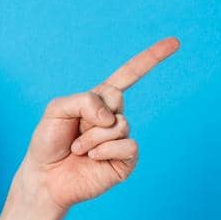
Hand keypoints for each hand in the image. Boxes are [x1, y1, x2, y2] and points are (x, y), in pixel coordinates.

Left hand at [19, 36, 178, 209]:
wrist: (45, 177)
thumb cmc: (48, 142)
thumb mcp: (56, 109)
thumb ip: (83, 100)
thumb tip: (112, 116)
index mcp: (99, 101)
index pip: (129, 75)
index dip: (151, 58)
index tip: (175, 42)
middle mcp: (113, 117)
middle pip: (116, 97)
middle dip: (90, 113)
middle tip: (75, 131)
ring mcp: (121, 139)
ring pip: (119, 124)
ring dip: (92, 137)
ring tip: (78, 149)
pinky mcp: (126, 161)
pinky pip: (128, 146)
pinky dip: (104, 150)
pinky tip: (91, 159)